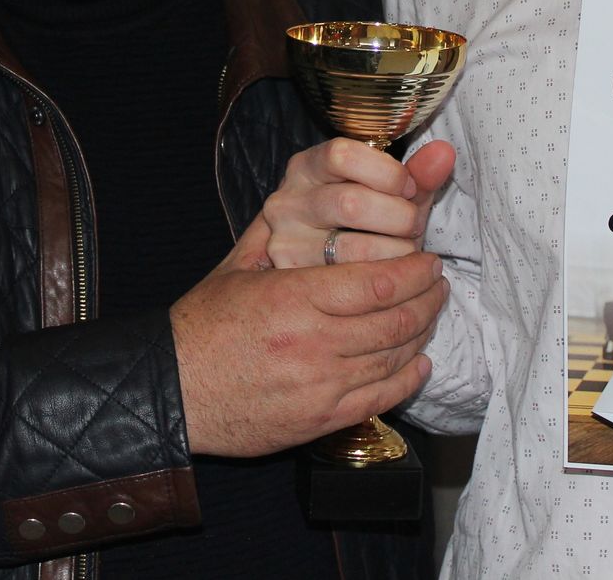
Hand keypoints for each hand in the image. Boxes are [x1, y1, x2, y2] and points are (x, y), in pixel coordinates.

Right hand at [171, 215, 447, 456]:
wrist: (174, 390)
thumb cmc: (203, 325)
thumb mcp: (238, 268)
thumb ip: (277, 233)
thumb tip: (306, 192)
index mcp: (293, 298)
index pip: (378, 282)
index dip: (415, 270)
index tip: (428, 259)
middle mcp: (313, 343)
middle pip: (395, 319)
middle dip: (429, 298)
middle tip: (438, 282)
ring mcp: (320, 386)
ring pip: (394, 357)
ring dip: (423, 332)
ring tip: (431, 313)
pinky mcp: (322, 420)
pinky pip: (381, 397)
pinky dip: (408, 377)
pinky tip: (419, 361)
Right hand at [260, 138, 456, 268]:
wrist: (311, 274)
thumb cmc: (359, 221)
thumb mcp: (383, 192)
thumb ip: (415, 174)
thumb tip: (445, 154)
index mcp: (307, 167)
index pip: (342, 156)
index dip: (387, 172)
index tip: (409, 188)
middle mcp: (288, 202)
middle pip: (351, 204)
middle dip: (399, 218)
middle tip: (413, 227)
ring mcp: (286, 243)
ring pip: (354, 250)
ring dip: (397, 254)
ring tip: (405, 253)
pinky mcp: (297, 282)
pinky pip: (352, 286)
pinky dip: (387, 283)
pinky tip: (395, 278)